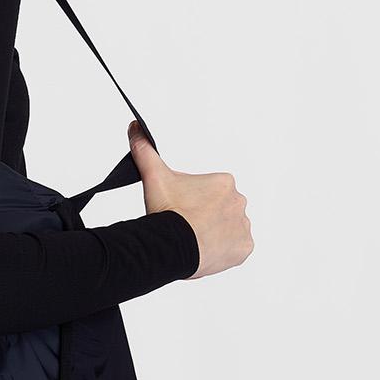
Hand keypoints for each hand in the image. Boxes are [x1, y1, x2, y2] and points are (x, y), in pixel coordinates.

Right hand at [129, 122, 252, 278]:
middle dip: (205, 217)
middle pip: (220, 210)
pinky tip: (207, 250)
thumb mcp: (154, 177)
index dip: (192, 202)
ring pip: (228, 229)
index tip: (181, 209)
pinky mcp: (244, 247)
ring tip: (195, 240)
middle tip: (186, 225)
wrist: (173, 246)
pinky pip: (237, 248)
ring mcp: (243, 225)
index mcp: (223, 182)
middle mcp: (238, 201)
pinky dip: (225, 251)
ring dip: (215, 234)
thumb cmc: (167, 214)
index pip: (209, 192)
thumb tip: (135, 128)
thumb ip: (146, 151)